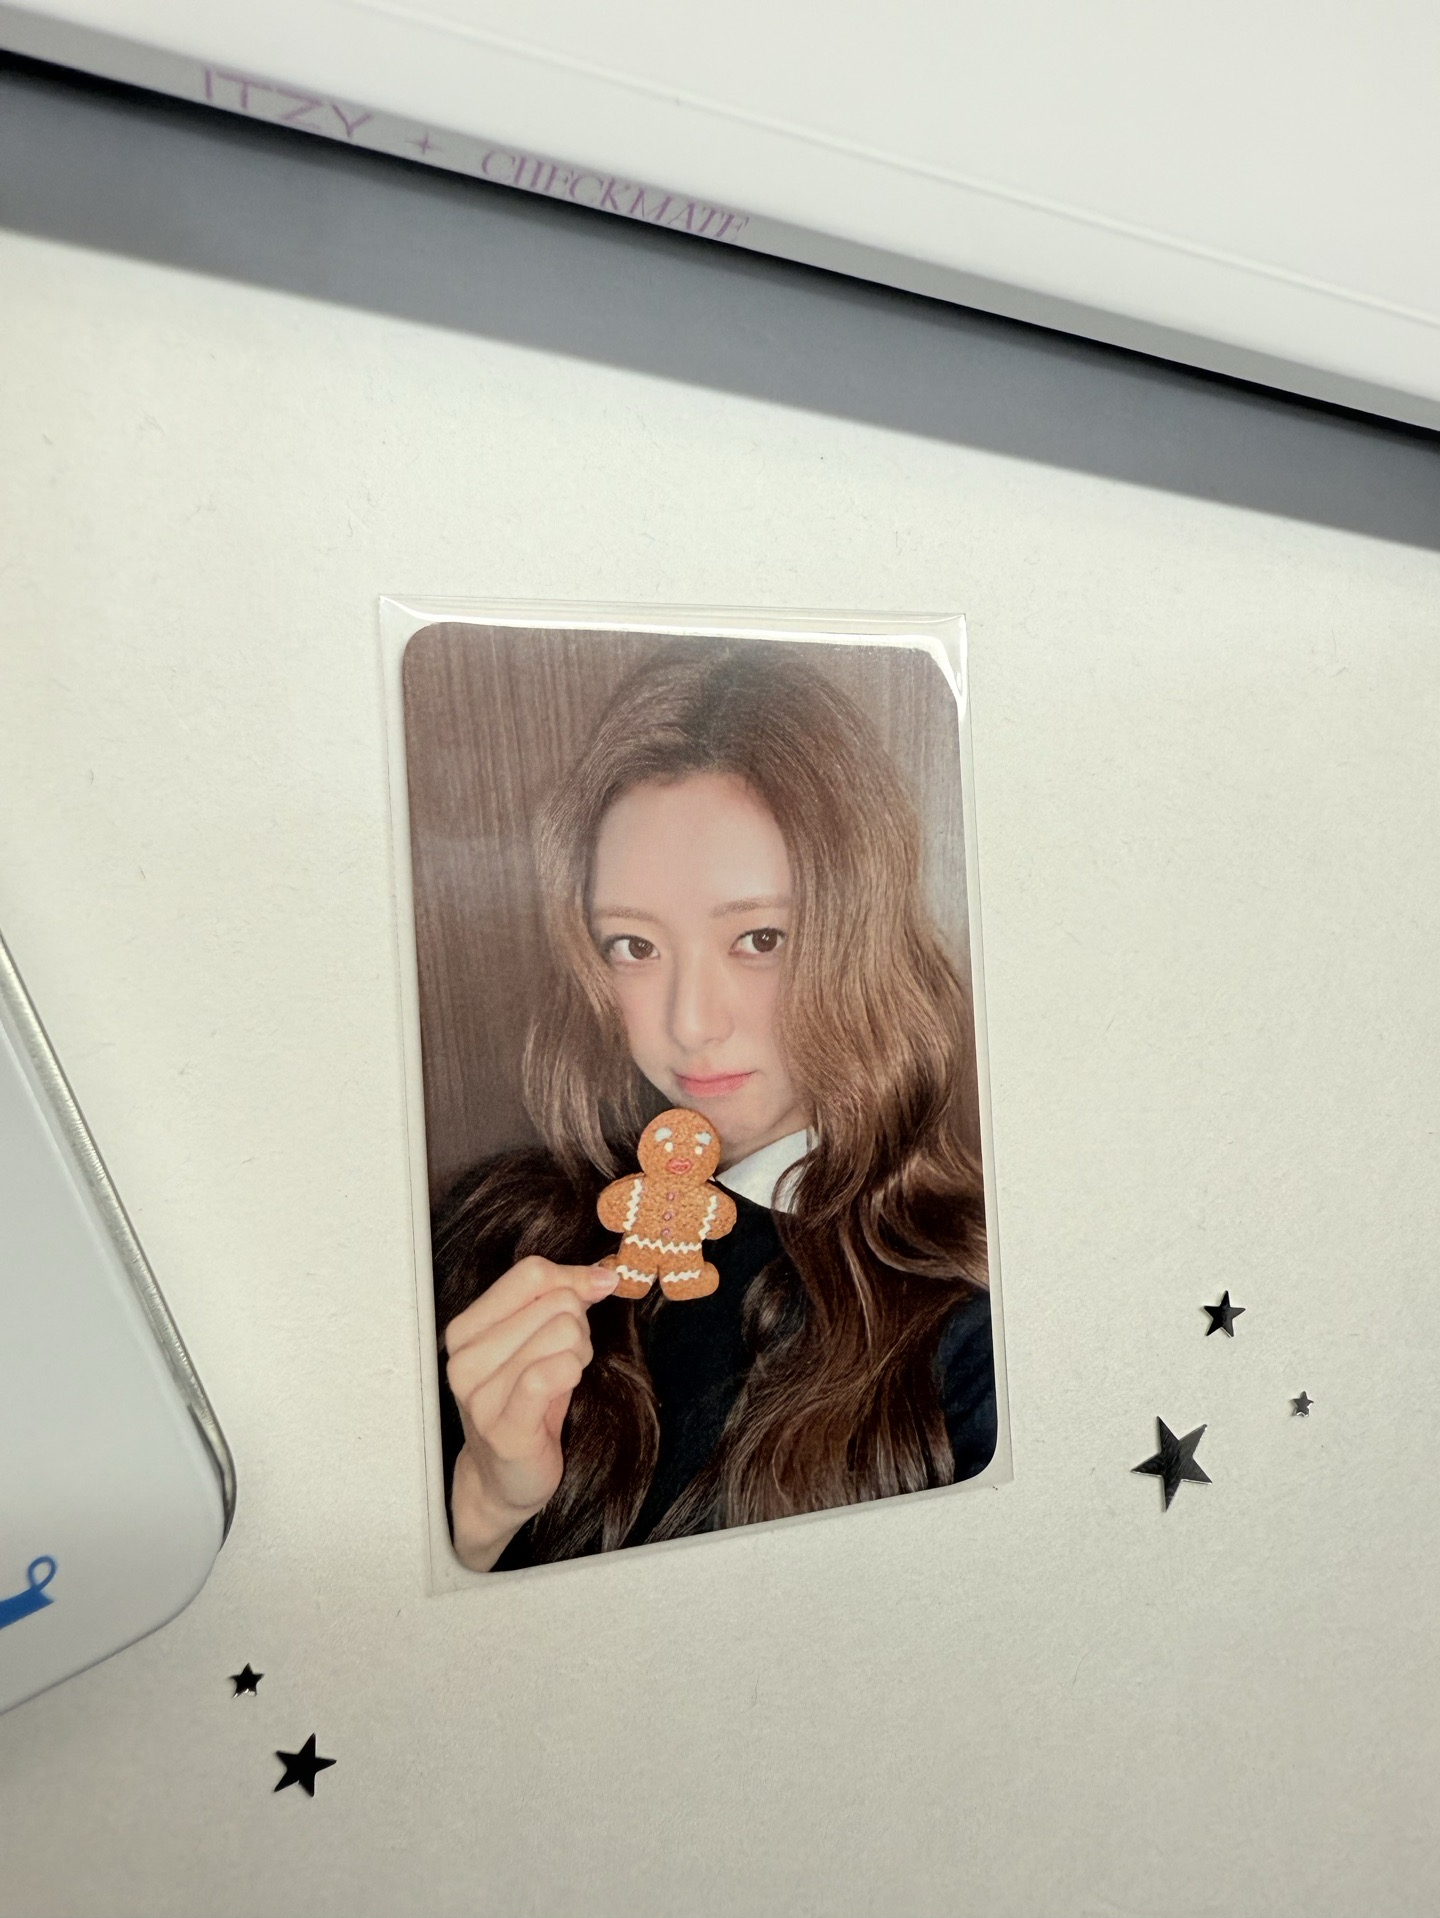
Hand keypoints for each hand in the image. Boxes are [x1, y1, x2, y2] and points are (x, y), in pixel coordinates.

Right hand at [444, 1256, 617, 1570]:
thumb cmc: (524, 1405)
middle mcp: (464, 1358)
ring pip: (562, 1331)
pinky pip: (552, 1372)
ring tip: (564, 1377)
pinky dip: (572, 1373)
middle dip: (579, 1324)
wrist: (503, 1481)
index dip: (575, 1278)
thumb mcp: (535, 1342)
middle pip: (555, 1301)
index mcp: (466, 1329)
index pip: (531, 1272)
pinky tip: (566, 1388)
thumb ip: (560, 1299)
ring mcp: (479, 1395)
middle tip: (567, 1357)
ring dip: (579, 1352)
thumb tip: (604, 1273)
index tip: (598, 1291)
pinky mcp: (504, 1426)